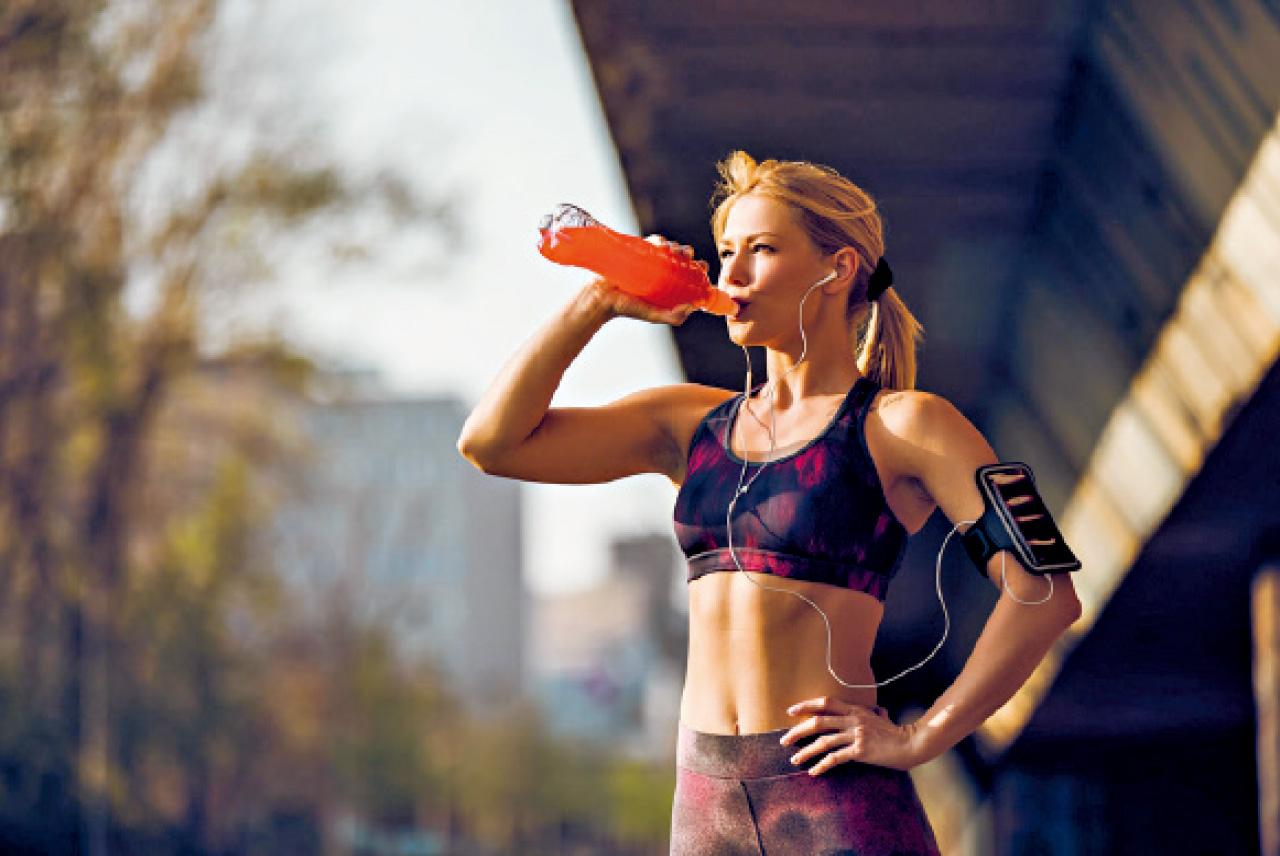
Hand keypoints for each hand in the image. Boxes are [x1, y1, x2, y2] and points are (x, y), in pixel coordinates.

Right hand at [582, 235, 707, 326]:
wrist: (601, 296)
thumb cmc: (626, 308)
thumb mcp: (654, 316)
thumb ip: (674, 317)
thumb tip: (692, 307)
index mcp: (670, 286)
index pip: (690, 274)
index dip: (699, 270)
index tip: (702, 268)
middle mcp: (663, 272)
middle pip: (682, 258)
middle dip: (688, 254)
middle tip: (688, 256)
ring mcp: (651, 260)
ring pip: (670, 248)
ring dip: (676, 246)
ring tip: (674, 251)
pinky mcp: (639, 251)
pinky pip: (654, 241)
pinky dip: (660, 240)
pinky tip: (661, 245)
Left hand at [779, 696, 923, 774]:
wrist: (911, 744)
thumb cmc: (896, 733)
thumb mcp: (882, 718)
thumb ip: (875, 713)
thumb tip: (880, 711)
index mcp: (855, 709)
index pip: (825, 702)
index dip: (806, 705)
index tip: (791, 711)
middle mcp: (853, 719)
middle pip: (818, 722)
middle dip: (798, 731)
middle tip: (784, 739)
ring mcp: (856, 735)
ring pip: (823, 741)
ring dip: (806, 752)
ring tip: (794, 759)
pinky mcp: (861, 751)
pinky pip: (835, 758)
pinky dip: (822, 765)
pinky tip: (814, 771)